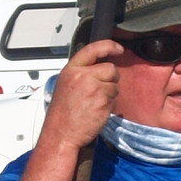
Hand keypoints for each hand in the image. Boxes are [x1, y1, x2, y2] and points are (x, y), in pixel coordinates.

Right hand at [39, 37, 119, 152]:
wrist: (61, 133)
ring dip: (110, 94)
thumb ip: (81, 74)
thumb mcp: (66, 85)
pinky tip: (96, 111)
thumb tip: (100, 68)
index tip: (118, 49)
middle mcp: (83, 76)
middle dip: (110, 79)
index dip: (108, 46)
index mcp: (72, 70)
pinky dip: (109, 105)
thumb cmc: (62, 114)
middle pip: (110, 68)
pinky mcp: (103, 101)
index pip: (93, 49)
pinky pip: (114, 99)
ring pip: (115, 85)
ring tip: (94, 104)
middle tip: (100, 91)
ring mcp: (94, 88)